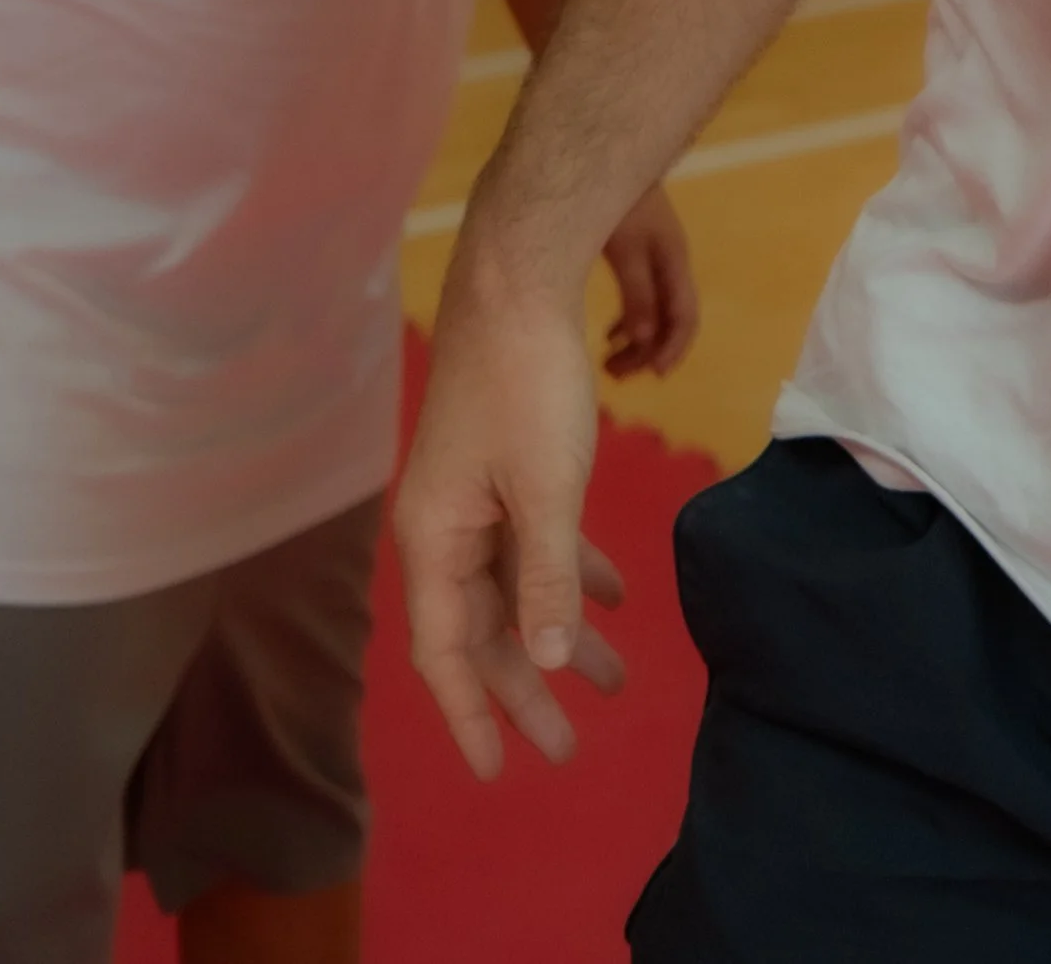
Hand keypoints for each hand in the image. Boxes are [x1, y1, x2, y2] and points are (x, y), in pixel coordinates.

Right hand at [395, 266, 621, 778]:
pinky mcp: (502, 468)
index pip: (446, 653)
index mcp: (434, 540)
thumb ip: (546, 578)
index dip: (473, 715)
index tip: (504, 770)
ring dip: (561, 630)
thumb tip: (549, 659)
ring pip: (514, 587)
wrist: (519, 279)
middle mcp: (443, 527)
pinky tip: (617, 592)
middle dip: (528, 688)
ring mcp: (472, 497)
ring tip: (613, 680)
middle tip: (572, 744)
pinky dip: (570, 569)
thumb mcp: (548, 488)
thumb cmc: (526, 383)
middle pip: (482, 630)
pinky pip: (532, 541)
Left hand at [600, 183, 699, 379]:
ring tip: (608, 362)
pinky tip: (610, 333)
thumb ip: (637, 294)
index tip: (652, 376)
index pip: (685, 316)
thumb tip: (644, 342)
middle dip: (647, 352)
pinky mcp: (638, 252)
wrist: (606, 153)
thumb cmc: (619, 202)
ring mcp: (655, 257)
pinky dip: (628, 321)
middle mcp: (670, 263)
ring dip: (636, 341)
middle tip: (615, 375)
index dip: (673, 350)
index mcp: (675, 261)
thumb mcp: (626, 249)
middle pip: (670, 319)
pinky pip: (641, 298)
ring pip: (654, 311)